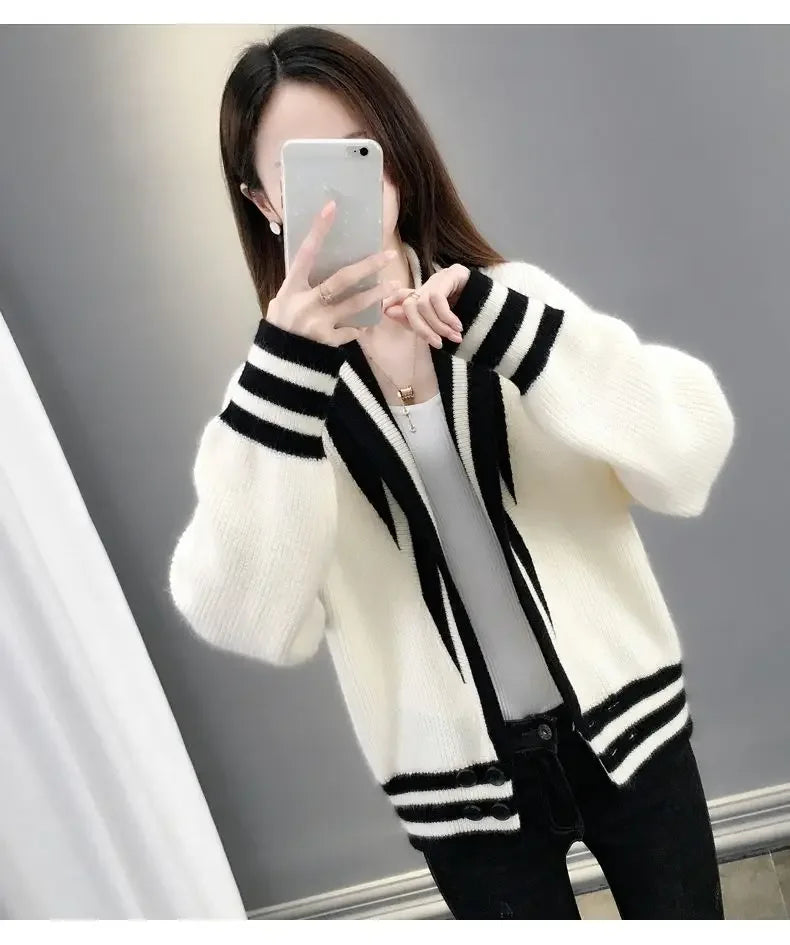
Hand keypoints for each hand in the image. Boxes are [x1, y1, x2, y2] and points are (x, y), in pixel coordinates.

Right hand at [266, 200, 399, 347]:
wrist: (278, 365)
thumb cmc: (280, 329)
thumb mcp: (281, 302)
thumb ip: (300, 287)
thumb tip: (314, 265)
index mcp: (290, 288)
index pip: (305, 253)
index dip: (318, 230)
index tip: (331, 208)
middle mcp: (305, 302)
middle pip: (341, 280)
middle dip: (367, 266)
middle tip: (388, 255)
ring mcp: (317, 323)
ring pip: (354, 305)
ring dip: (375, 294)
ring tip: (394, 286)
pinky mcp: (327, 341)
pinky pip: (350, 331)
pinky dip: (359, 327)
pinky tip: (365, 325)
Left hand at [381, 264, 469, 348]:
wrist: (498, 307)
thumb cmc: (468, 318)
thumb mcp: (439, 325)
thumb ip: (416, 321)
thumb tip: (388, 312)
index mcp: (425, 294)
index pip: (401, 297)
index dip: (391, 303)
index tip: (385, 312)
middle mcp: (430, 284)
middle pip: (410, 305)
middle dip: (422, 328)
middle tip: (438, 344)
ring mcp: (441, 278)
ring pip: (424, 304)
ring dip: (439, 326)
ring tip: (453, 337)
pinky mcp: (452, 274)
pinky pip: (437, 299)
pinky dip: (446, 317)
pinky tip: (458, 326)